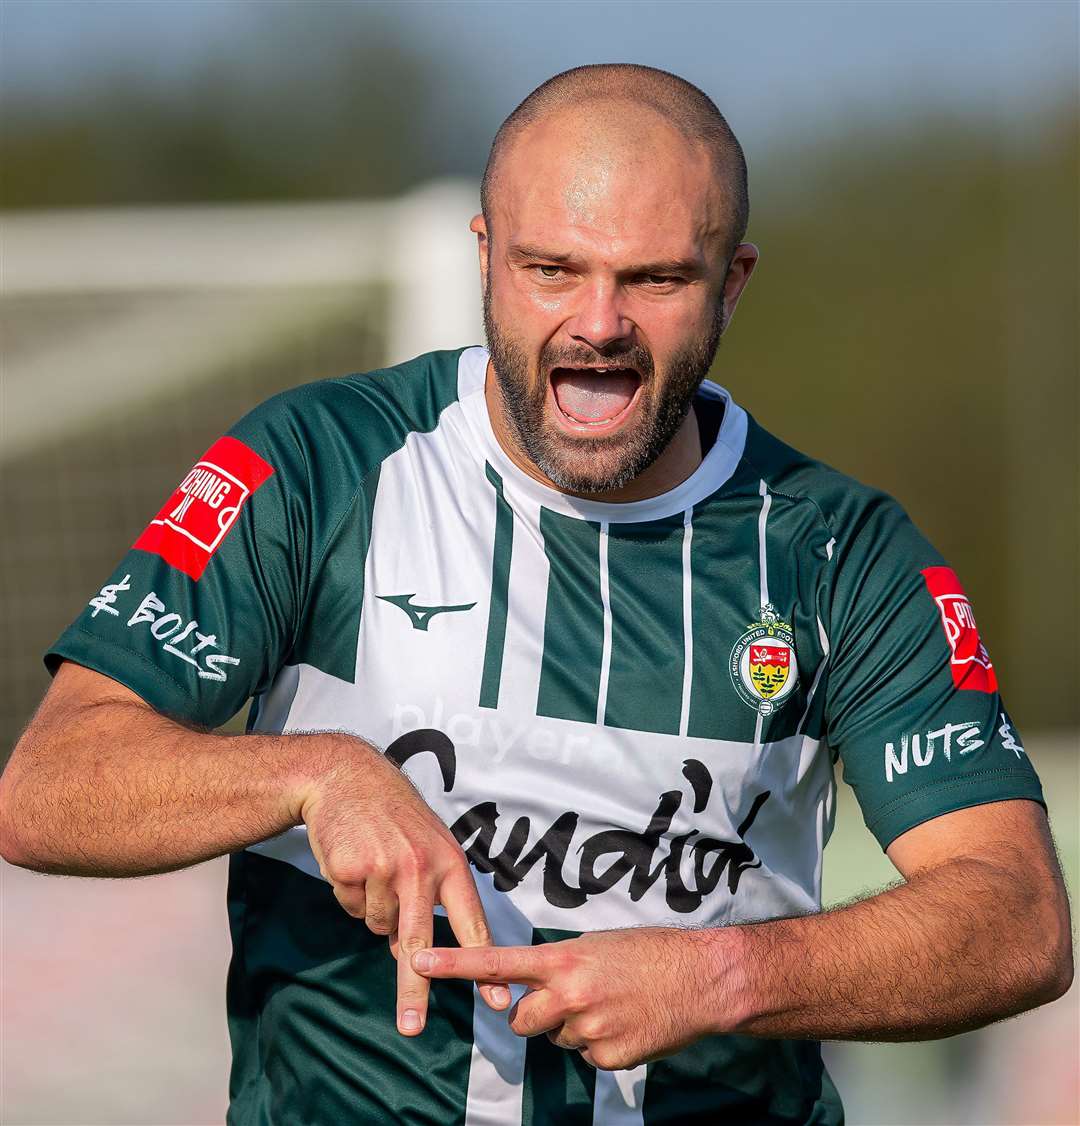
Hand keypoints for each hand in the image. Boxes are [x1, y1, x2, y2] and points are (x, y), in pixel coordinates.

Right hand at [294, 736, 510, 1035]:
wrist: (347, 777)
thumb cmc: (392, 816)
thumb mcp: (425, 847)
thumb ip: (428, 896)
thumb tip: (407, 953)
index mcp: (450, 863)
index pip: (472, 922)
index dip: (484, 964)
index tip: (496, 1001)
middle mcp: (422, 867)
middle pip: (419, 941)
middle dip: (416, 988)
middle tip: (412, 1027)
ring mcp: (386, 868)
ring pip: (377, 924)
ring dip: (373, 908)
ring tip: (373, 867)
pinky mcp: (352, 869)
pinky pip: (350, 907)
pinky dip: (349, 893)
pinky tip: (352, 861)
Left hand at [412, 927, 733, 1069]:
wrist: (701, 979)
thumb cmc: (649, 952)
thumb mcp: (597, 945)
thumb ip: (560, 965)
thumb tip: (538, 988)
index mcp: (564, 958)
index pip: (496, 961)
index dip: (454, 964)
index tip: (418, 961)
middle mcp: (569, 993)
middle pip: (520, 1019)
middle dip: (534, 1015)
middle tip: (569, 999)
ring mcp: (588, 1028)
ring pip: (555, 1039)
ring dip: (572, 1028)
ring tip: (609, 1005)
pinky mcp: (609, 1057)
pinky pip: (587, 1057)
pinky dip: (601, 1044)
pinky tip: (627, 1024)